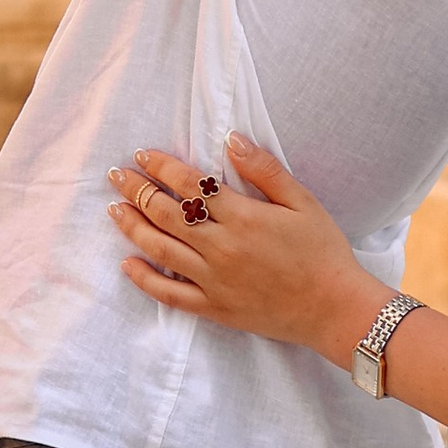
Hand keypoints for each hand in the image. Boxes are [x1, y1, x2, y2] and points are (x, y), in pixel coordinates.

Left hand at [108, 138, 384, 367]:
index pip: (190, 184)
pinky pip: (170, 294)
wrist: (333, 308)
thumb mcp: (302, 202)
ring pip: (160, 249)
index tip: (142, 155)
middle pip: (166, 213)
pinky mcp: (214, 308)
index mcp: (243, 217)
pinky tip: (127, 264)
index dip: (162, 167)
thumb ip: (265, 170)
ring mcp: (214, 280)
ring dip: (133, 227)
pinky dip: (145, 279)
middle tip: (116, 176)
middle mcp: (221, 247)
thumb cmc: (322, 251)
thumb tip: (231, 139)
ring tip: (114, 209)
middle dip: (137, 190)